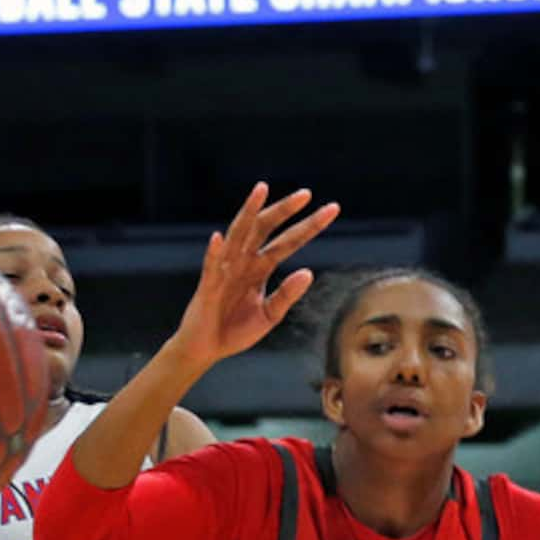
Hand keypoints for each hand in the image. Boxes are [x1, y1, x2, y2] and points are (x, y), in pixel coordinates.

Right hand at [164, 183, 342, 369]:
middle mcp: (244, 261)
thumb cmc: (237, 329)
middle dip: (284, 210)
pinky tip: (219, 237)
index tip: (332, 209)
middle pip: (265, 228)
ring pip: (238, 234)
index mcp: (261, 267)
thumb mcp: (270, 315)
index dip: (309, 226)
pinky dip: (215, 252)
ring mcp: (226, 270)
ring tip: (261, 190)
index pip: (288, 241)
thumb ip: (287, 294)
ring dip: (249, 212)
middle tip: (306, 193)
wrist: (208, 348)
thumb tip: (309, 272)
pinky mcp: (208, 286)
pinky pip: (211, 266)